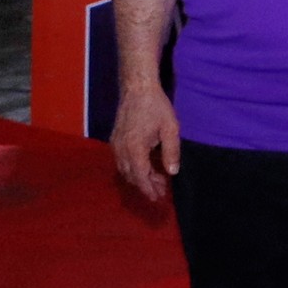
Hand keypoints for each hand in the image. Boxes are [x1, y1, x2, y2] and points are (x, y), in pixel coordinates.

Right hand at [110, 81, 179, 202]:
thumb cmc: (156, 107)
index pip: (140, 176)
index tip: (157, 198)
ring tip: (156, 180)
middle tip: (161, 190)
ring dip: (139, 177)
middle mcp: (121, 149)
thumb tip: (172, 172)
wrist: (137, 89)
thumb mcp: (170, 128)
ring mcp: (116, 144)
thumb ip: (171, 151)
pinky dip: (132, 168)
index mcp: (135, 148)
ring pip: (125, 169)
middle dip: (146, 185)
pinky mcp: (115, 139)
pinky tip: (145, 167)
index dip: (148, 189)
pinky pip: (121, 161)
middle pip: (132, 175)